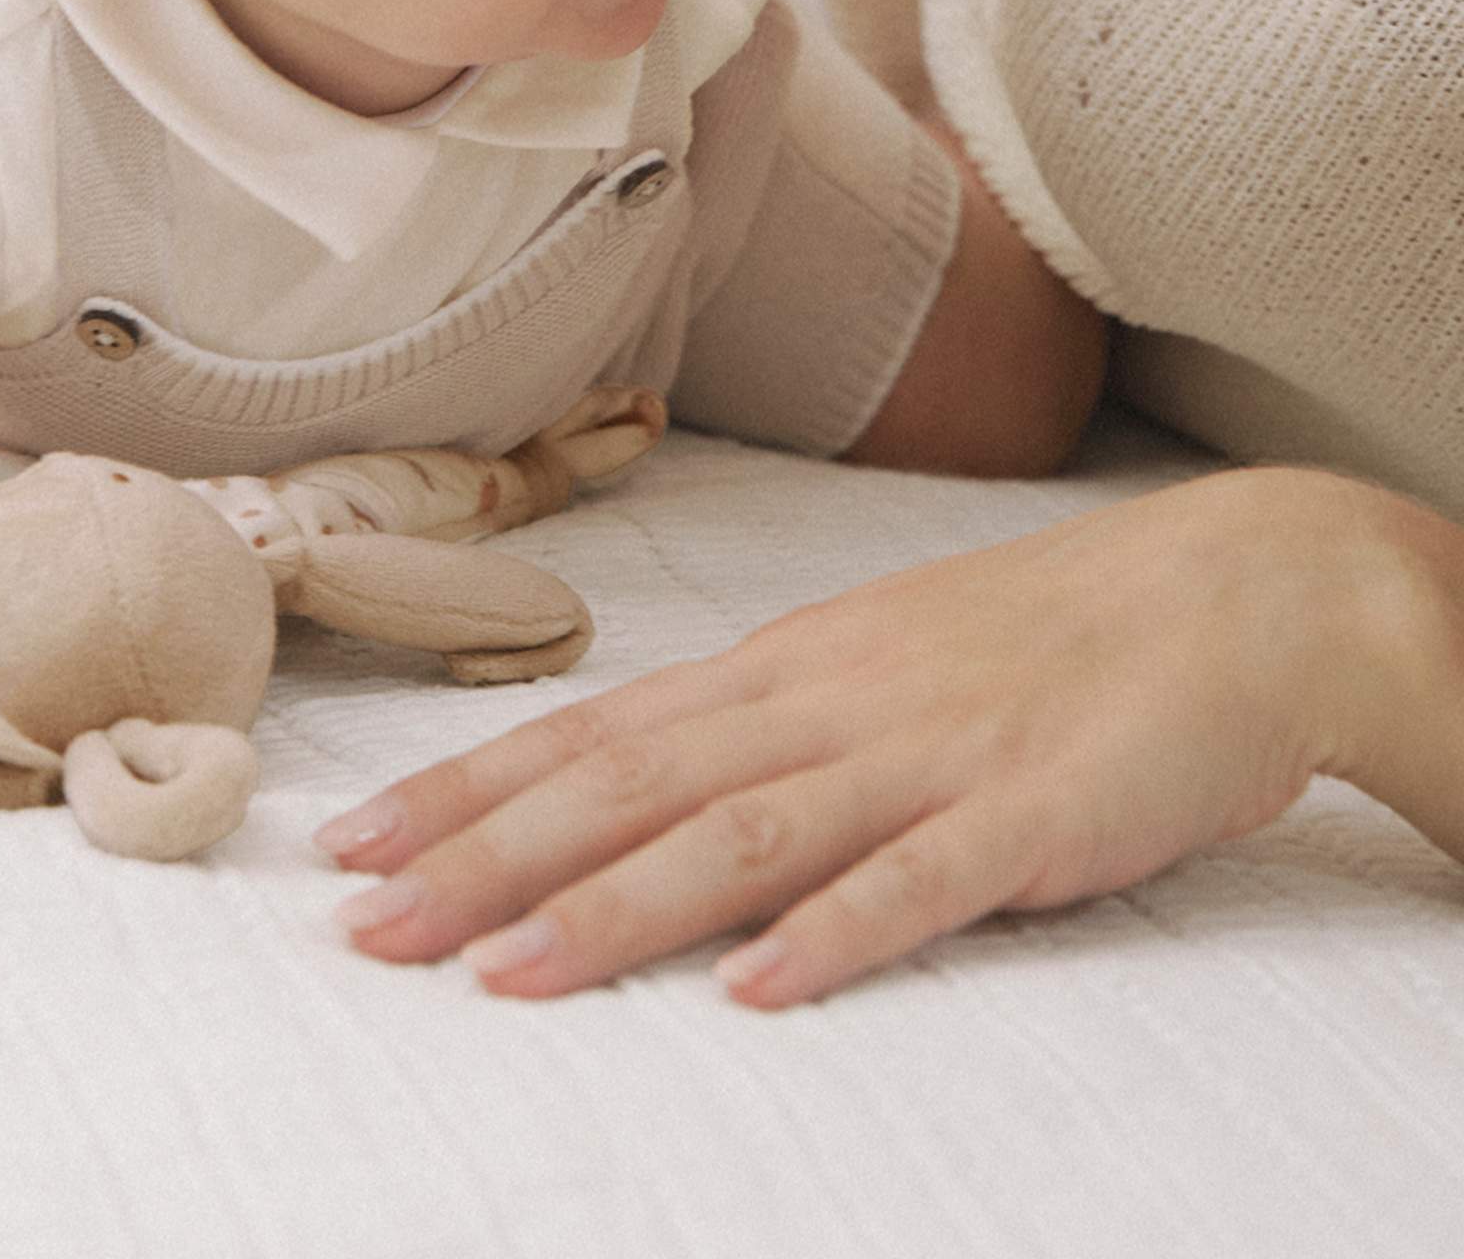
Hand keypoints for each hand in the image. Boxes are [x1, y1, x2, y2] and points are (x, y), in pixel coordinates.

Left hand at [320, 467, 1392, 1006]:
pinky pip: (916, 883)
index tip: (354, 842)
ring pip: (739, 834)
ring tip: (502, 973)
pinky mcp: (1025, 816)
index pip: (593, 732)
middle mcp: (827, 702)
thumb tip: (644, 776)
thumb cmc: (1045, 633)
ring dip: (613, 907)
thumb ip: (768, 720)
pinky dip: (830, 933)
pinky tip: (755, 988)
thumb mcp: (879, 656)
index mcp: (787, 667)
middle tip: (366, 924)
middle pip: (629, 783)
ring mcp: (921, 756)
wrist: (1228, 593)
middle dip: (487, 856)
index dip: (468, 789)